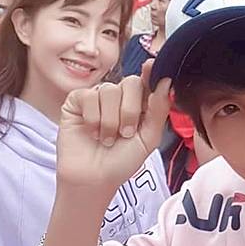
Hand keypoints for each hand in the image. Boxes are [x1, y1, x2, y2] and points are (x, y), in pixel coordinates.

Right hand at [57, 61, 170, 189]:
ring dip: (110, 121)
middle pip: (131, 83)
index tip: (151, 67)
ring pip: (109, 91)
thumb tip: (167, 81)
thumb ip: (159, 109)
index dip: (151, 73)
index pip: (148, 81)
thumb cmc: (123, 160)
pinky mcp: (76, 101)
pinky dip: (93, 118)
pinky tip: (92, 132)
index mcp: (140, 103)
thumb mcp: (149, 137)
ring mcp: (97, 97)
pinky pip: (88, 96)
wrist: (95, 178)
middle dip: (130, 111)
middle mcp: (119, 96)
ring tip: (107, 139)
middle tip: (125, 134)